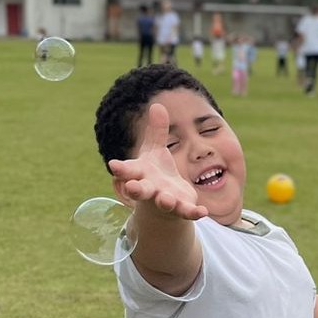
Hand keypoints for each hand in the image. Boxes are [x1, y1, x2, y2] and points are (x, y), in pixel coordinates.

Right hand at [106, 101, 209, 220]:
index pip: (128, 171)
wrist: (164, 204)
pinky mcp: (181, 208)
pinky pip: (187, 211)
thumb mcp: (155, 151)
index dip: (121, 169)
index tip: (114, 166)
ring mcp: (165, 201)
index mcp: (140, 174)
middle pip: (141, 190)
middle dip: (137, 189)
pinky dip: (193, 212)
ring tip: (166, 200)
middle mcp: (150, 189)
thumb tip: (157, 105)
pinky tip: (203, 211)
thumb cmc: (155, 173)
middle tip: (132, 188)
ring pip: (163, 202)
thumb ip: (157, 131)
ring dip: (164, 201)